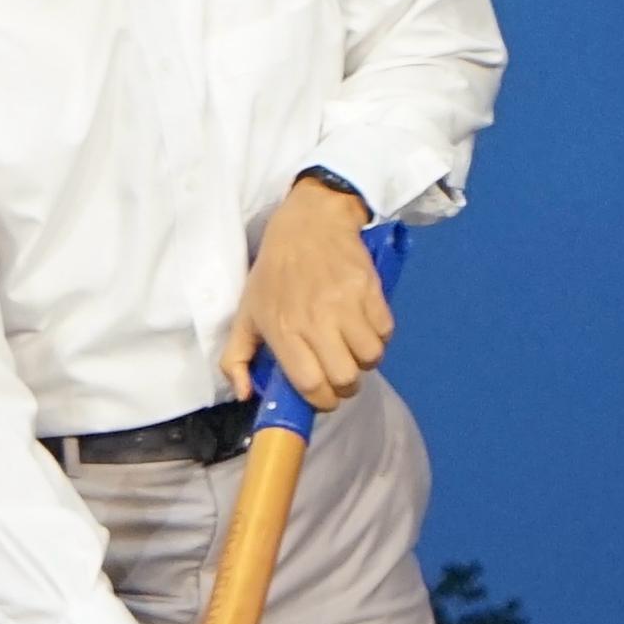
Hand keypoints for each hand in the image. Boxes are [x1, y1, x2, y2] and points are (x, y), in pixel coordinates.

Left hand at [220, 179, 387, 408]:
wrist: (310, 223)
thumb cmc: (274, 272)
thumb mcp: (245, 313)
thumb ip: (236, 358)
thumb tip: (244, 395)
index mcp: (283, 330)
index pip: (311, 384)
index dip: (322, 400)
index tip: (324, 396)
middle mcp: (315, 321)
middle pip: (346, 377)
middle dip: (346, 385)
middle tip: (341, 373)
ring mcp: (346, 305)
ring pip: (371, 357)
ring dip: (365, 360)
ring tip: (353, 349)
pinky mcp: (370, 290)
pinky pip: (386, 331)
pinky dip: (379, 336)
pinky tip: (365, 327)